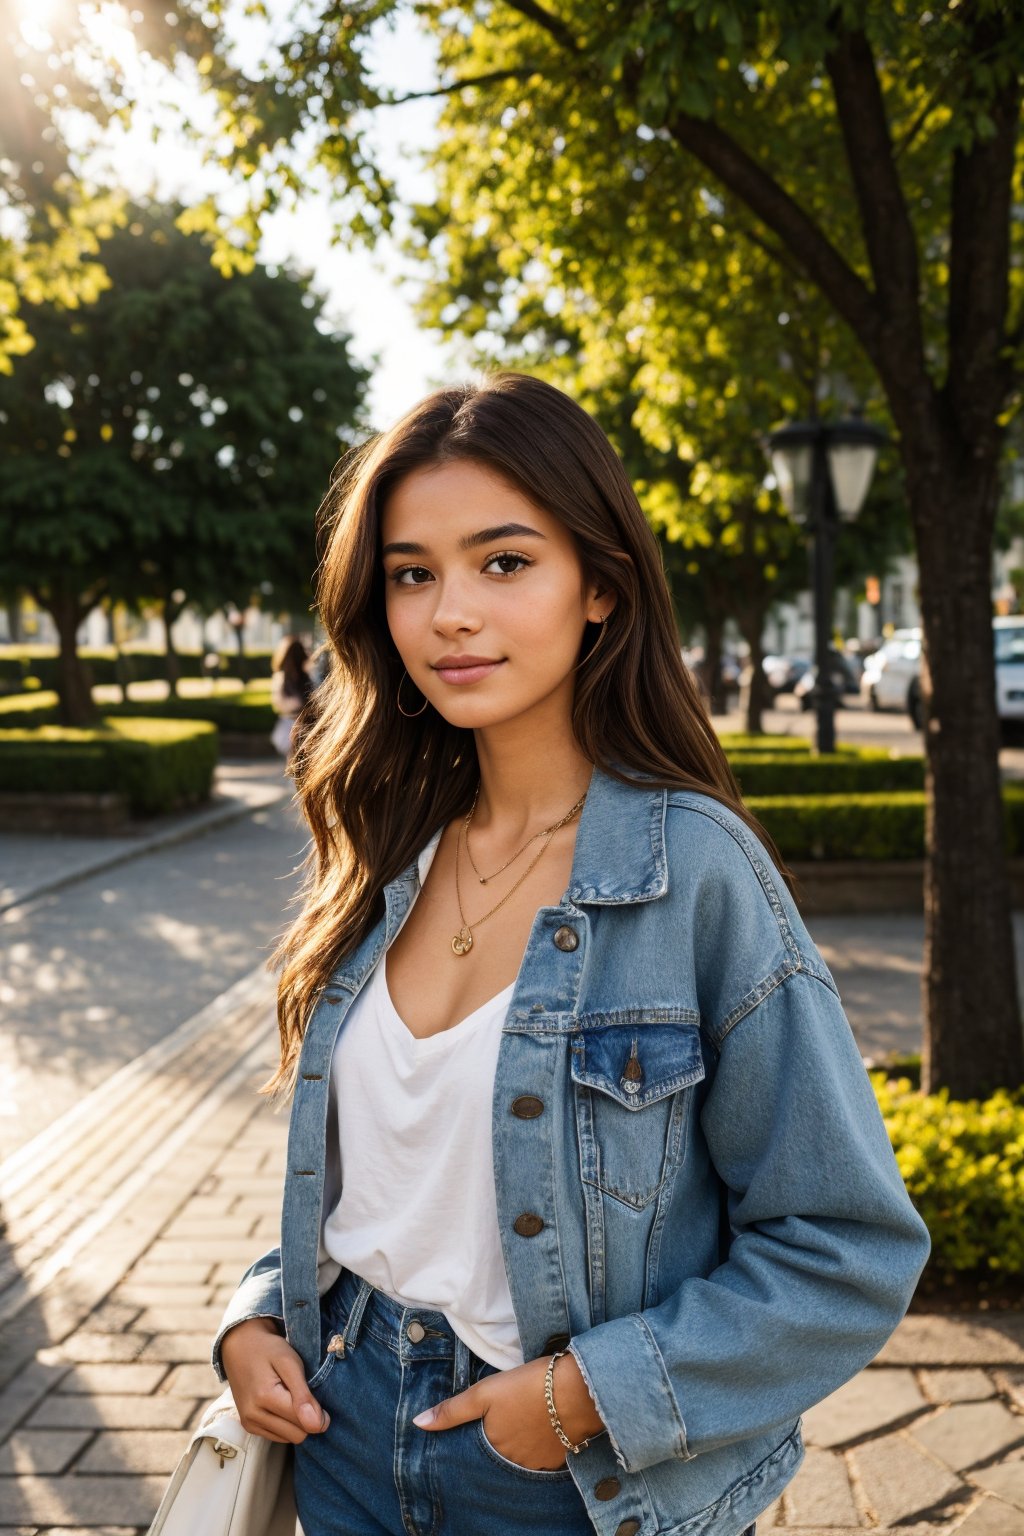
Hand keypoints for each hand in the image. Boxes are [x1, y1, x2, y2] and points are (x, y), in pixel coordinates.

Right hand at [220, 1316, 330, 1444]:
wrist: (240, 1347)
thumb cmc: (268, 1350)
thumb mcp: (289, 1362)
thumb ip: (303, 1395)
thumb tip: (318, 1425)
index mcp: (265, 1397)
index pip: (303, 1423)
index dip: (318, 1414)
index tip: (318, 1397)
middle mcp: (253, 1416)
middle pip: (297, 1435)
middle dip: (306, 1418)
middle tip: (303, 1394)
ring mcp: (249, 1423)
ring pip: (288, 1438)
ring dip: (295, 1423)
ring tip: (290, 1397)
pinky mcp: (248, 1426)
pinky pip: (277, 1437)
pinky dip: (285, 1425)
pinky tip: (281, 1404)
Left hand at [412, 1351, 604, 1470]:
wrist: (579, 1390)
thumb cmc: (528, 1386)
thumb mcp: (485, 1392)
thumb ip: (452, 1411)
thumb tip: (417, 1423)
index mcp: (493, 1446)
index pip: (475, 1451)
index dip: (475, 1438)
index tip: (479, 1426)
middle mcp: (513, 1462)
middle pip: (497, 1456)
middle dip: (496, 1444)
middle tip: (502, 1422)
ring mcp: (538, 1463)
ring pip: (519, 1458)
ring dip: (517, 1446)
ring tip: (520, 1423)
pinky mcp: (559, 1458)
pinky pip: (540, 1459)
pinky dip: (537, 1447)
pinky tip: (540, 1429)